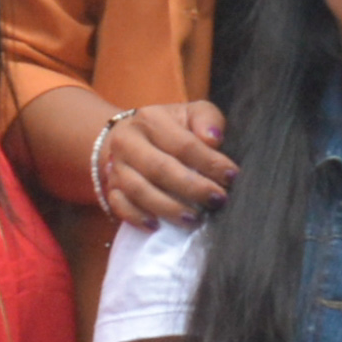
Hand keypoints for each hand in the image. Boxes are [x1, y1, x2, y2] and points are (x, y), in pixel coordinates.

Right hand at [96, 100, 234, 229]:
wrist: (127, 138)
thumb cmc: (170, 129)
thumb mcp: (190, 114)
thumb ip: (206, 120)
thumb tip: (213, 140)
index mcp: (150, 119)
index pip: (182, 144)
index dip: (209, 162)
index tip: (232, 176)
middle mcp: (128, 142)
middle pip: (160, 168)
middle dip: (192, 188)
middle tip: (218, 200)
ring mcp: (116, 167)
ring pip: (138, 190)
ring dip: (169, 207)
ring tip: (195, 219)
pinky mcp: (110, 188)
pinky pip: (119, 206)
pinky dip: (137, 217)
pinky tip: (158, 227)